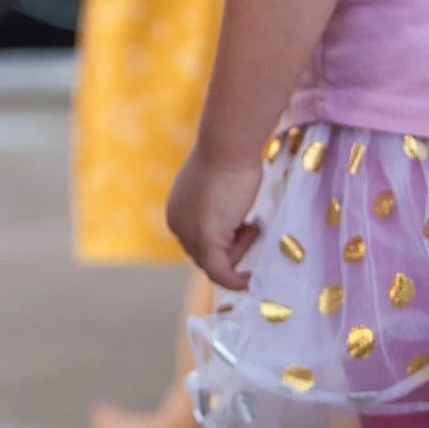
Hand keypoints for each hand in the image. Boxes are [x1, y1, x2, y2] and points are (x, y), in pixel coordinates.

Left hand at [169, 147, 265, 290]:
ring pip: (216, 264)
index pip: (198, 241)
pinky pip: (220, 273)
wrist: (228, 147)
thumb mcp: (219, 188)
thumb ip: (218, 209)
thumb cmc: (230, 159)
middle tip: (252, 225)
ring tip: (252, 225)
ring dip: (240, 250)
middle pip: (206, 255)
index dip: (226, 241)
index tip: (246, 230)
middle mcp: (177, 224)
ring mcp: (188, 235)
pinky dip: (234, 281)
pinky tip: (249, 280)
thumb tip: (233, 225)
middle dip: (234, 246)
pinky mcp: (206, 241)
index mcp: (177, 211)